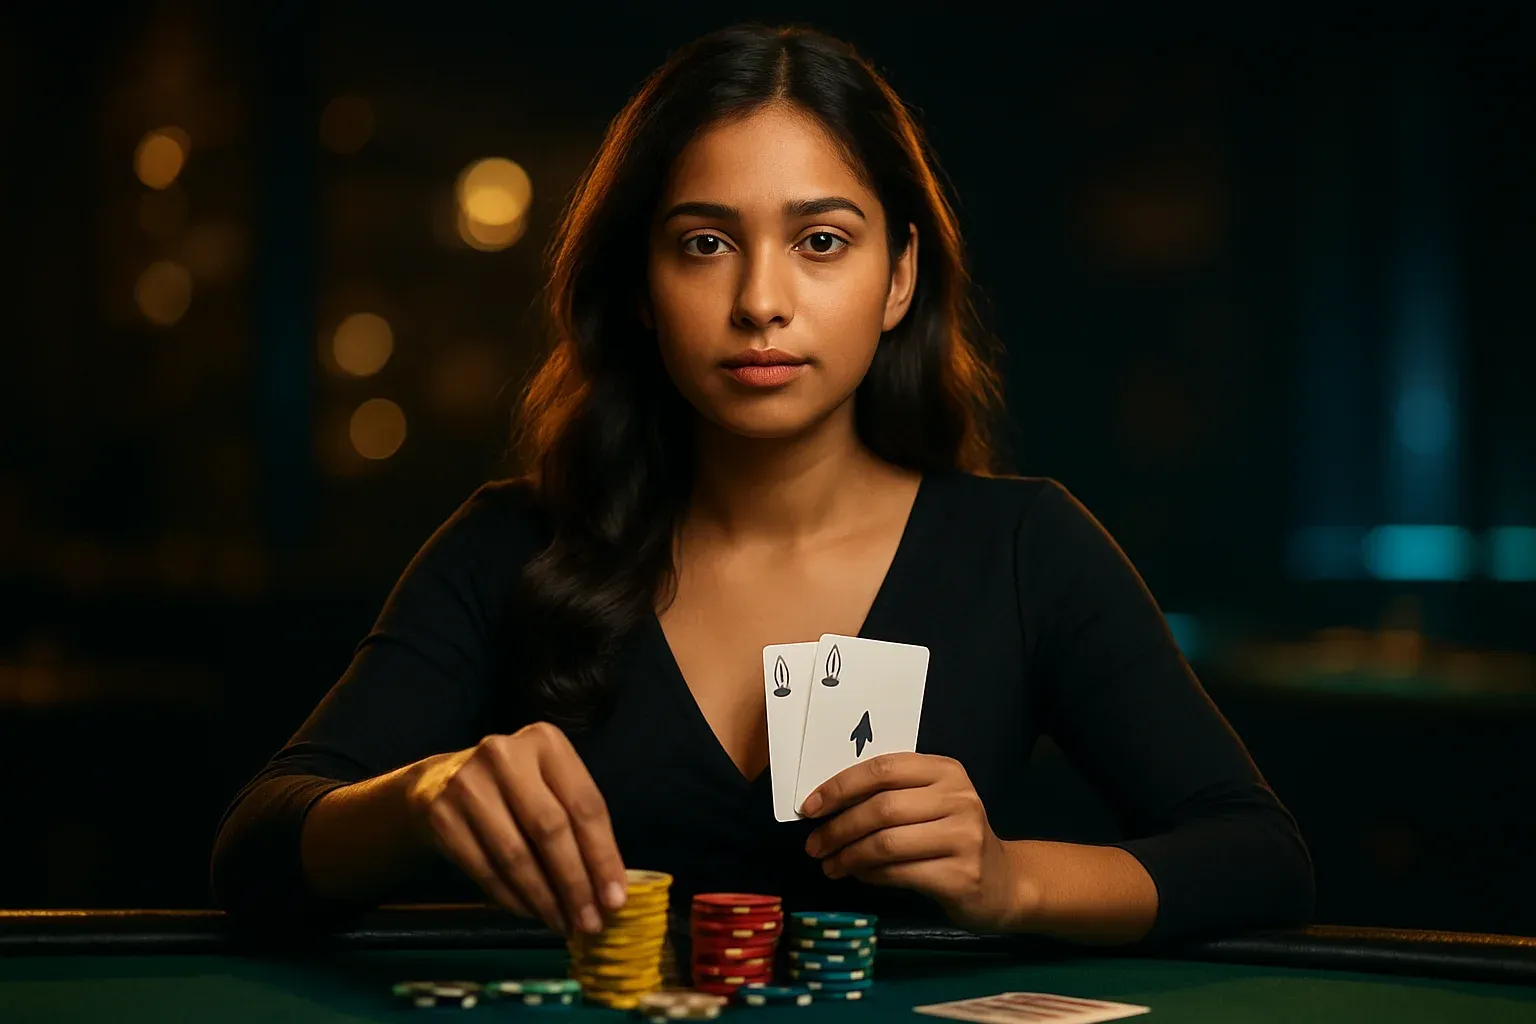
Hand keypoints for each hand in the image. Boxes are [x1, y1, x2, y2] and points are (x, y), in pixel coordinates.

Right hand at [406, 721, 627, 935]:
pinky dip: (513, 898)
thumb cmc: (514, 788)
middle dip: (575, 883)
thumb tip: (610, 889)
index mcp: (546, 741)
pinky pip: (485, 870)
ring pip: (515, 855)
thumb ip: (579, 825)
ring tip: (563, 924)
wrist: (438, 784)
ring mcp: (468, 784)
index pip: (584, 804)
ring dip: (544, 898)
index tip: (616, 899)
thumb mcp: (550, 786)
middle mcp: (506, 756)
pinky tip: (531, 912)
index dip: (603, 856)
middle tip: (590, 922)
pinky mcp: (442, 816)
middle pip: (550, 829)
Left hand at [801, 752, 1026, 931]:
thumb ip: (890, 795)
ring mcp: (963, 837)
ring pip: (886, 843)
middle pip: (881, 807)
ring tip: (830, 865)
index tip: (810, 808)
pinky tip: (859, 876)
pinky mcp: (962, 874)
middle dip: (838, 827)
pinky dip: (870, 875)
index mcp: (945, 771)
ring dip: (848, 856)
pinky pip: (899, 873)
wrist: (1003, 882)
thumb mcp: (930, 803)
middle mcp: (958, 798)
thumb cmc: (953, 838)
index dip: (840, 787)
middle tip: (814, 846)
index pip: (883, 769)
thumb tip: (825, 805)